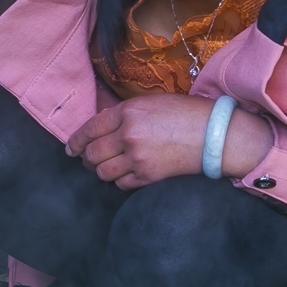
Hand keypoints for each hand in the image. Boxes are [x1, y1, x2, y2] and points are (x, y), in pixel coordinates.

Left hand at [67, 94, 272, 189]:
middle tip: (86, 160)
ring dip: (100, 171)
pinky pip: (121, 184)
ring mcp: (137, 158)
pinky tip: (123, 176)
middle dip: (86, 159)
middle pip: (92, 154)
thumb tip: (102, 127)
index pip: (90, 129)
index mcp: (128, 112)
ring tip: (105, 168)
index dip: (76, 141)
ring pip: (103, 172)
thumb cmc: (187, 114)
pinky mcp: (148, 177)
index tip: (71, 148)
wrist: (215, 135)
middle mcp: (128, 135)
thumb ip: (125, 114)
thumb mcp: (152, 103)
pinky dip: (118, 181)